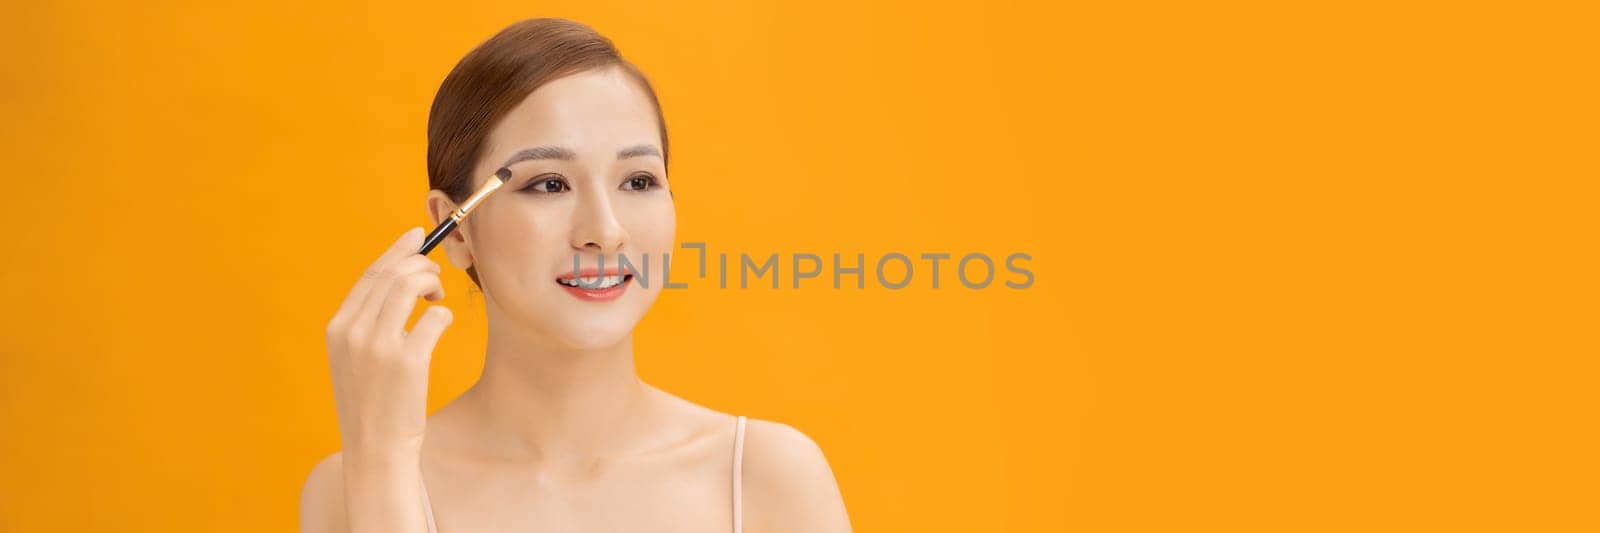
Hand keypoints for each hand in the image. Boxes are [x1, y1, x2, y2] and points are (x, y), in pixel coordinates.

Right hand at [324, 227, 451, 455]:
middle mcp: (353, 332)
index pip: (370, 275)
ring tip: (438, 298)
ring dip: (432, 284)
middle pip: (392, 274)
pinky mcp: (407, 361)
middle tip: (436, 277)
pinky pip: (435, 317)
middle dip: (421, 265)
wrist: (375, 449)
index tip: (416, 236)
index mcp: (337, 328)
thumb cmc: (373, 403)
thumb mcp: (355, 360)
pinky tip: (440, 325)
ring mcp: (379, 345)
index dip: (396, 251)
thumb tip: (399, 282)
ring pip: (411, 285)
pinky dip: (443, 315)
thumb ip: (367, 323)